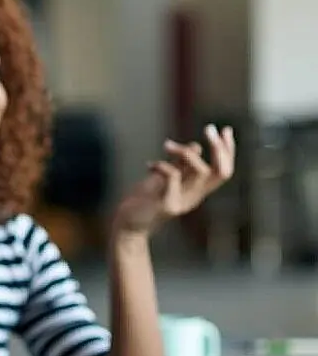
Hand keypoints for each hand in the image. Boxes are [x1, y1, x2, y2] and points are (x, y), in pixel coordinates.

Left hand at [112, 124, 235, 236]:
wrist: (126, 227)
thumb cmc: (144, 203)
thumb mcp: (164, 181)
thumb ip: (181, 167)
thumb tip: (197, 147)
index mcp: (197, 192)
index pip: (224, 171)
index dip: (228, 150)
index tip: (225, 129)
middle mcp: (194, 197)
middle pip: (222, 172)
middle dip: (219, 148)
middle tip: (209, 128)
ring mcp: (182, 201)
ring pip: (201, 172)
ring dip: (187, 152)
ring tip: (166, 145)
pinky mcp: (167, 204)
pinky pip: (173, 178)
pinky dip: (164, 165)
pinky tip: (150, 165)